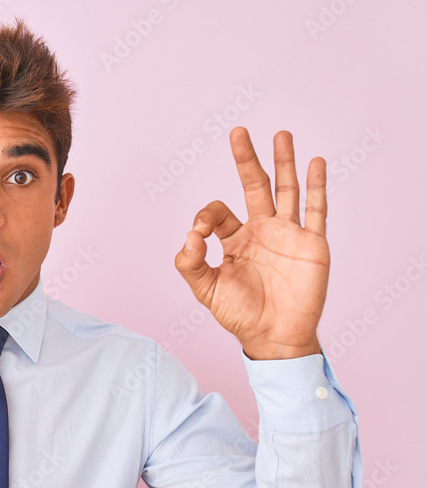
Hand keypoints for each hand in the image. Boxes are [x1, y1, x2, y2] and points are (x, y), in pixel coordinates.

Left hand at [174, 127, 327, 359]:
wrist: (274, 337)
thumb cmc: (240, 315)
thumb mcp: (206, 290)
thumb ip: (191, 263)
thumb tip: (189, 235)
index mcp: (235, 240)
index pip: (218, 213)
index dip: (205, 216)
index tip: (199, 233)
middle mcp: (261, 231)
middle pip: (254, 186)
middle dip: (246, 160)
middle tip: (238, 132)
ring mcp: (288, 235)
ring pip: (286, 190)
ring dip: (284, 162)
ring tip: (281, 134)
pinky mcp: (311, 244)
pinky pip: (316, 210)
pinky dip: (317, 186)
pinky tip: (315, 162)